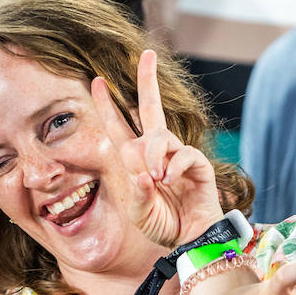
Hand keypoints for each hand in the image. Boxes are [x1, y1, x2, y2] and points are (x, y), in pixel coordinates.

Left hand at [91, 49, 222, 247]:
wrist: (190, 240)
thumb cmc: (162, 225)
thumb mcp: (139, 213)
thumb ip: (136, 193)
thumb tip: (142, 170)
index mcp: (135, 159)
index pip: (119, 125)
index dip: (108, 104)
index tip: (97, 81)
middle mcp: (155, 151)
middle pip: (150, 106)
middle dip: (147, 79)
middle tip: (147, 54)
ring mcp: (176, 155)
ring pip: (161, 136)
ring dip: (154, 154)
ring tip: (155, 178)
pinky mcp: (198, 164)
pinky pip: (184, 154)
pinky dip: (174, 165)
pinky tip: (168, 179)